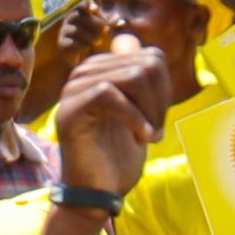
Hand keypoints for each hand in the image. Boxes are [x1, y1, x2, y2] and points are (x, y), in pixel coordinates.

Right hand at [50, 38, 176, 202]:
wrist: (98, 191)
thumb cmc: (118, 154)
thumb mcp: (138, 111)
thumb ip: (138, 79)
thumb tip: (136, 43)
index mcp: (101, 69)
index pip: (149, 55)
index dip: (164, 87)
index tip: (158, 116)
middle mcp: (84, 72)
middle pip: (144, 64)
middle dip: (160, 100)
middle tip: (156, 130)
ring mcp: (74, 89)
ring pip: (131, 76)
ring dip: (150, 111)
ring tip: (148, 135)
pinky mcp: (70, 109)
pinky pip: (109, 95)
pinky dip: (135, 118)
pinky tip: (141, 138)